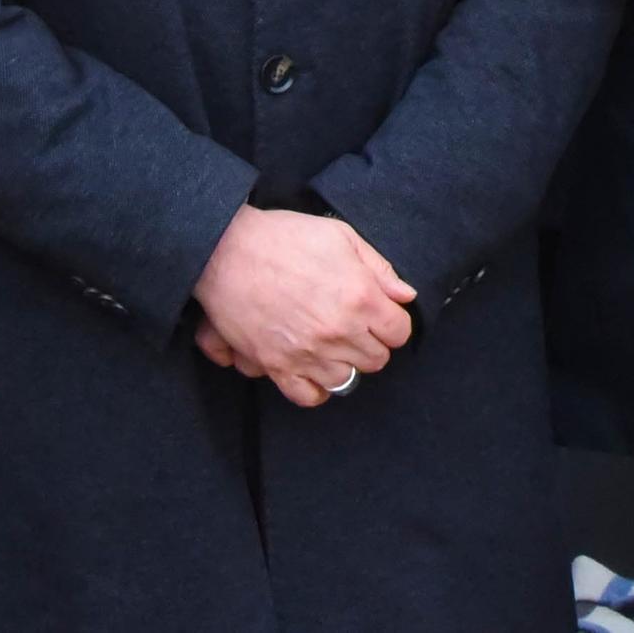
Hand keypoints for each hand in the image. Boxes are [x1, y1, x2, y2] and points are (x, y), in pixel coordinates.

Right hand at [189, 207, 415, 406]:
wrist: (227, 251)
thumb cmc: (284, 238)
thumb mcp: (341, 237)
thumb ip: (379, 268)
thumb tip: (406, 295)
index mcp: (360, 298)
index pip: (400, 332)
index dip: (394, 322)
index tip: (383, 315)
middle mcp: (338, 331)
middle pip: (377, 359)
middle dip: (372, 343)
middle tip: (357, 326)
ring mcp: (308, 353)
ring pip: (347, 380)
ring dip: (345, 364)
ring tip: (334, 345)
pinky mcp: (278, 365)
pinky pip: (309, 396)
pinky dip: (316, 388)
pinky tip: (314, 369)